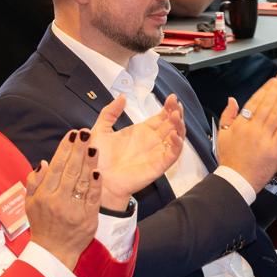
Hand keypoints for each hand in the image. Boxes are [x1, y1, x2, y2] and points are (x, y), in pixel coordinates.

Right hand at [23, 130, 101, 269]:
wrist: (54, 252)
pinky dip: (96, 184)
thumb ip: (34, 181)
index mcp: (44, 196)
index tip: (71, 135)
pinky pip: (93, 198)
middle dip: (78, 150)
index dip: (64, 149)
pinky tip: (98, 170)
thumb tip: (45, 162)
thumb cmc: (41, 225)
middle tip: (84, 133)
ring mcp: (74, 210)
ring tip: (93, 146)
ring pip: (82, 182)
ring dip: (89, 163)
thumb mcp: (30, 203)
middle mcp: (58, 201)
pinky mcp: (88, 218)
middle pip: (70, 171)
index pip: (56, 167)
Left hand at [89, 94, 184, 209]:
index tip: (171, 97)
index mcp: (141, 131)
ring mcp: (156, 153)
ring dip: (179, 126)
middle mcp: (151, 141)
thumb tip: (122, 96)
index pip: (160, 117)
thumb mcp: (101, 129)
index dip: (167, 107)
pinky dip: (177, 146)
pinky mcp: (158, 166)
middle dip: (176, 113)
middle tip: (175, 103)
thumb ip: (110, 112)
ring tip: (176, 116)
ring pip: (176, 138)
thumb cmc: (97, 157)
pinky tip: (175, 136)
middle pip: (171, 125)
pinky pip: (173, 155)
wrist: (96, 179)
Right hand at [217, 73, 276, 191]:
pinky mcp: (274, 149)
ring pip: (276, 114)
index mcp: (239, 125)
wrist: (236, 179)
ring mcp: (263, 139)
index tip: (274, 79)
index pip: (254, 102)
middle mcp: (251, 129)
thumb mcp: (222, 134)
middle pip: (267, 104)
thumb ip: (227, 115)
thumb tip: (232, 99)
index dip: (266, 89)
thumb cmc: (230, 158)